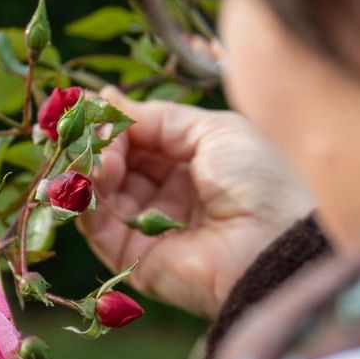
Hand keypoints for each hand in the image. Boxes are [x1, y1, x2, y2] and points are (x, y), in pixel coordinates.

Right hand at [81, 88, 314, 319]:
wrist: (273, 245)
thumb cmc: (258, 182)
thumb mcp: (213, 130)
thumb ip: (157, 118)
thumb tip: (107, 99)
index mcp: (190, 165)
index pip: (139, 140)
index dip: (116, 124)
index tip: (94, 107)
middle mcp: (165, 196)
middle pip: (116, 165)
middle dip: (102, 146)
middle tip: (97, 137)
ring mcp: (146, 228)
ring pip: (101, 195)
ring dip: (94, 172)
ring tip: (103, 163)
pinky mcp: (131, 258)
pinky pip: (98, 228)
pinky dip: (86, 203)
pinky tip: (92, 182)